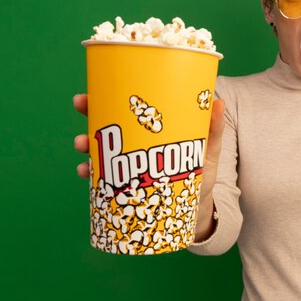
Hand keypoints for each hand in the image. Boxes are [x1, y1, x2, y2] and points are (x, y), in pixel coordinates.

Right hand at [73, 94, 225, 186]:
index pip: (128, 108)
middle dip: (90, 113)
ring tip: (82, 144)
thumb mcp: (209, 150)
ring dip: (86, 144)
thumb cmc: (202, 175)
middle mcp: (136, 144)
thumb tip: (218, 101)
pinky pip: (102, 179)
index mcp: (152, 130)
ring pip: (100, 150)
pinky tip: (87, 174)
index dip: (108, 96)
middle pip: (108, 123)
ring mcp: (129, 166)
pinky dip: (92, 176)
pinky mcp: (126, 187)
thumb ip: (214, 129)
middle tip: (81, 106)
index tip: (93, 89)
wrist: (198, 211)